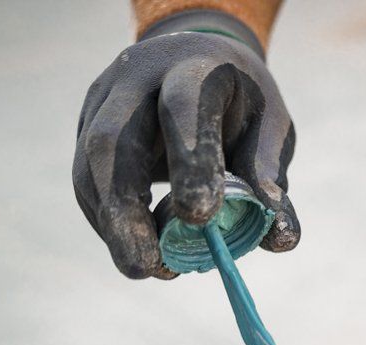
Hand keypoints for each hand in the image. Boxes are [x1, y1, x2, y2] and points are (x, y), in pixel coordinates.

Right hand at [73, 11, 298, 278]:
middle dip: (126, 210)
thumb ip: (269, 178)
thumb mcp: (268, 128)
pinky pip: (86, 180)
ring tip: (143, 267)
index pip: (184, 108)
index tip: (199, 218)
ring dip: (112, 224)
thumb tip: (279, 239)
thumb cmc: (239, 103)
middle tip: (146, 267)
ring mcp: (103, 99)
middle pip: (114, 141)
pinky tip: (130, 247)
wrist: (196, 56)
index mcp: (194, 66)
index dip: (189, 161)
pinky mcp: (86, 125)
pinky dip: (107, 221)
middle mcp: (138, 76)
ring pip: (90, 164)